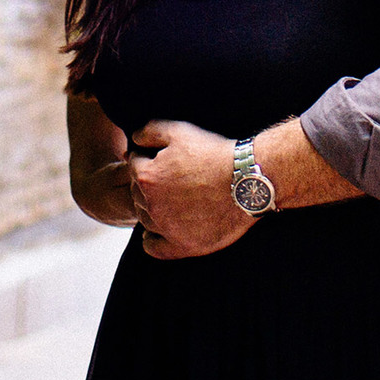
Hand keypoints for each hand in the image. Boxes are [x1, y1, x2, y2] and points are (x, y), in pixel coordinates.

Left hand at [128, 120, 254, 259]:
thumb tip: (134, 139)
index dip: (147, 157)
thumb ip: (149, 131)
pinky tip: (159, 231)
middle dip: (148, 183)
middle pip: (137, 192)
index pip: (134, 165)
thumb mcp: (179, 130)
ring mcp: (166, 228)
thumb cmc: (214, 154)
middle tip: (169, 177)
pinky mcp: (182, 245)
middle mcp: (151, 205)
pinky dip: (152, 240)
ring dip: (150, 208)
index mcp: (147, 176)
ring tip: (169, 200)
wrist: (245, 180)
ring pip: (144, 218)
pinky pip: (154, 248)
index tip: (162, 158)